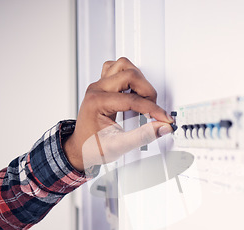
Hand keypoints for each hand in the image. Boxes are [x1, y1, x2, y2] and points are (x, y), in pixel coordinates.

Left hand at [63, 57, 173, 171]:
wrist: (80, 149)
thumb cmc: (92, 147)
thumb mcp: (118, 146)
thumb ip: (142, 136)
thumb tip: (161, 127)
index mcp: (97, 102)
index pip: (132, 99)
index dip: (152, 109)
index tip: (163, 118)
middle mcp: (97, 89)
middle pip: (129, 75)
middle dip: (147, 92)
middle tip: (153, 110)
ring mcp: (99, 85)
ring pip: (123, 65)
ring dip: (139, 80)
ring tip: (144, 98)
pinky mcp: (103, 86)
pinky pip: (117, 68)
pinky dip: (130, 76)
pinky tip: (134, 90)